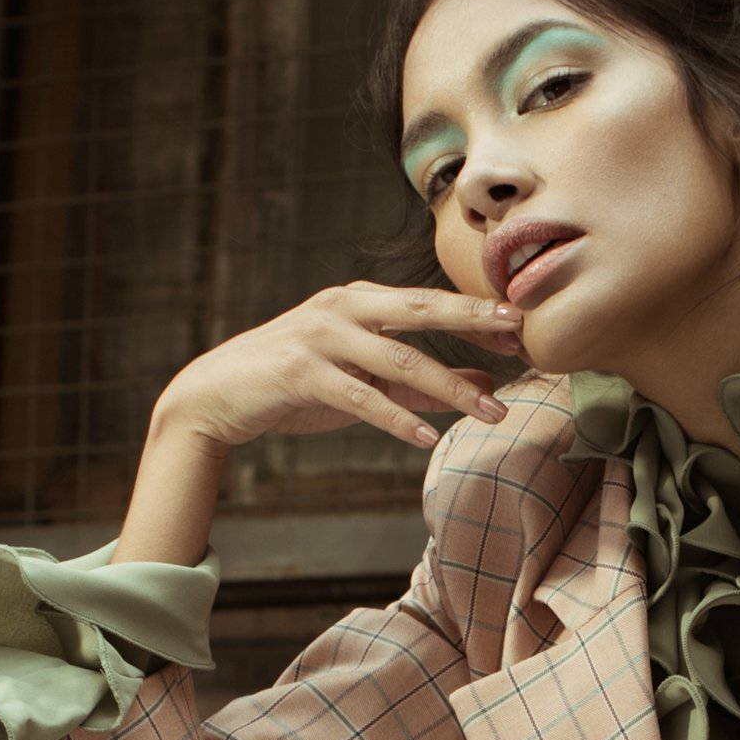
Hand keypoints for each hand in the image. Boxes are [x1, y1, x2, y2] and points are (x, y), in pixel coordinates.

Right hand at [114, 281, 525, 566]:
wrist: (216, 395)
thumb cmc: (295, 385)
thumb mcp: (361, 378)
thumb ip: (420, 382)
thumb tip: (485, 385)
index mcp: (359, 300)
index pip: (428, 302)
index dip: (476, 312)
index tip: (523, 323)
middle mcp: (342, 308)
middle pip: (420, 310)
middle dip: (473, 320)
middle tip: (520, 331)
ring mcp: (320, 337)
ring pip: (398, 360)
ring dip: (450, 388)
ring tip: (492, 412)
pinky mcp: (301, 373)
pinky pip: (360, 397)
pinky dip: (396, 418)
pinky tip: (426, 438)